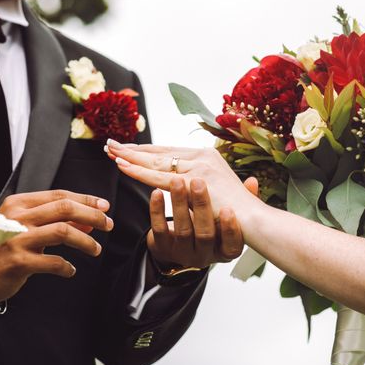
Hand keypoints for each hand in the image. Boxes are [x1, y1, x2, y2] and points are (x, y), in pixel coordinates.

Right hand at [0, 190, 113, 304]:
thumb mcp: (22, 228)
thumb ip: (51, 221)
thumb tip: (87, 221)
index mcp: (19, 204)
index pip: (59, 195)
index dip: (86, 200)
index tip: (104, 206)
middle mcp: (18, 218)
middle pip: (65, 209)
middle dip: (92, 215)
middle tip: (107, 225)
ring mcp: (17, 239)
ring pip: (63, 231)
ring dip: (85, 240)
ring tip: (95, 249)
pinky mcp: (18, 261)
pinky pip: (53, 262)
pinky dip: (67, 266)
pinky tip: (70, 270)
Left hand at [105, 140, 262, 219]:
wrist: (254, 221)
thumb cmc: (238, 211)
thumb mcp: (218, 191)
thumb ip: (203, 183)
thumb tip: (189, 180)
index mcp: (208, 157)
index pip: (170, 152)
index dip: (148, 150)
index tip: (127, 149)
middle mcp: (203, 157)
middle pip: (160, 153)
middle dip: (134, 149)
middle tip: (110, 144)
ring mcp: (198, 168)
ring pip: (156, 162)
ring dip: (131, 156)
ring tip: (111, 151)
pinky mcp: (194, 182)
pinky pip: (159, 176)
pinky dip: (139, 170)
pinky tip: (122, 166)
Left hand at [147, 177, 244, 269]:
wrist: (176, 246)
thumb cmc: (207, 227)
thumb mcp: (224, 220)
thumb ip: (239, 202)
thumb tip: (252, 182)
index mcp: (224, 250)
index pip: (232, 246)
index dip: (231, 230)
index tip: (229, 209)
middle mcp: (204, 255)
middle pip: (204, 235)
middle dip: (202, 207)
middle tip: (199, 183)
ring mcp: (182, 253)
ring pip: (182, 230)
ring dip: (179, 203)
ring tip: (177, 181)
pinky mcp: (163, 248)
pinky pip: (159, 230)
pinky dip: (157, 210)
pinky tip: (156, 193)